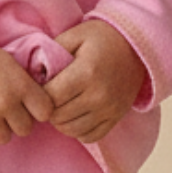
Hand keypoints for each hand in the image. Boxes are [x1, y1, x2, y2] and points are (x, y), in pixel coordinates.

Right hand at [0, 43, 54, 151]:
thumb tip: (38, 106)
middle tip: (1, 108)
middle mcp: (7, 103)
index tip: (26, 106)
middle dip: (14, 120)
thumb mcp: (9, 63)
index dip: (36, 110)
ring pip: (3, 138)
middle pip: (25, 129)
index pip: (45, 112)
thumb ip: (24, 84)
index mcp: (22, 85)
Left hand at [45, 20, 147, 142]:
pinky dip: (77, 130)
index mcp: (86, 72)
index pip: (49, 98)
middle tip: (49, 95)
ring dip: (60, 121)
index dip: (39, 94)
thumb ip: (51, 52)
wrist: (138, 46)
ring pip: (71, 130)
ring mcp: (109, 110)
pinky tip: (75, 114)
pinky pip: (89, 137)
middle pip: (58, 117)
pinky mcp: (116, 118)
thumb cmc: (102, 38)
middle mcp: (99, 96)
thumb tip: (33, 74)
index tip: (41, 85)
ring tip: (61, 105)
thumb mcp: (74, 35)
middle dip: (48, 108)